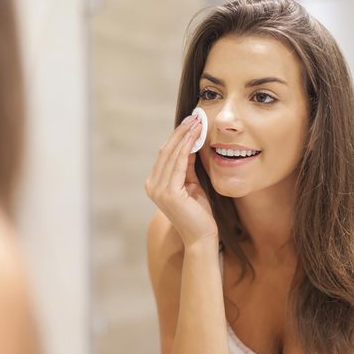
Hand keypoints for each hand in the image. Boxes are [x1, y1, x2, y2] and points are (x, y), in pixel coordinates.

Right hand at [145, 115, 217, 248]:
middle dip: (181, 132)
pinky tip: (196, 137)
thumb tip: (191, 144)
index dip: (177, 137)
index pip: (165, 154)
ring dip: (185, 136)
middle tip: (195, 117)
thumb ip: (188, 167)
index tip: (191, 122)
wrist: (201, 236)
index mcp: (154, 184)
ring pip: (172, 155)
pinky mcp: (169, 193)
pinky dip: (188, 148)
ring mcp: (158, 190)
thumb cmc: (199, 213)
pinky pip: (179, 164)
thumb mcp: (192, 185)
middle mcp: (152, 186)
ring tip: (197, 122)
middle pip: (166, 151)